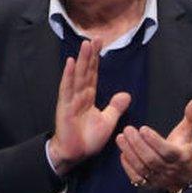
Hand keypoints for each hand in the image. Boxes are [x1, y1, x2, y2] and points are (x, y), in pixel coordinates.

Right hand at [48, 40, 130, 175]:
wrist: (75, 154)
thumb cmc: (88, 139)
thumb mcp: (108, 121)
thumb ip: (115, 107)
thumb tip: (126, 94)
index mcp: (88, 97)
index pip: (93, 74)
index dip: (96, 60)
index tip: (100, 44)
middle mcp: (79, 95)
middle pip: (85, 71)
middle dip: (90, 54)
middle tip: (95, 38)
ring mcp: (71, 99)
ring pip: (77, 76)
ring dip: (81, 60)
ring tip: (85, 44)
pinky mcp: (65, 107)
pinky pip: (67, 88)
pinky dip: (68, 75)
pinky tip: (70, 62)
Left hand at [116, 98, 191, 191]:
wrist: (185, 178)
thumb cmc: (184, 151)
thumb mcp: (188, 134)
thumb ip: (191, 117)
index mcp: (181, 156)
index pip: (167, 150)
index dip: (154, 141)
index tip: (143, 129)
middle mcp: (170, 169)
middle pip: (151, 159)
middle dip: (137, 144)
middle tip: (127, 129)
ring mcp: (159, 178)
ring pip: (142, 168)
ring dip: (130, 153)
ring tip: (121, 138)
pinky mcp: (149, 185)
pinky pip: (137, 178)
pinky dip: (128, 166)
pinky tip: (122, 154)